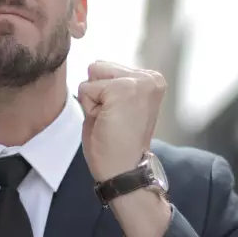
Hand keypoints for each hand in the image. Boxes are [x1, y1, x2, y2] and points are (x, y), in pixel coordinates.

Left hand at [77, 61, 165, 181]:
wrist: (123, 170)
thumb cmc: (117, 143)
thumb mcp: (116, 104)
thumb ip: (110, 83)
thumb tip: (93, 65)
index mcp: (151, 79)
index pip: (106, 68)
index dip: (103, 95)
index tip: (119, 117)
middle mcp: (150, 77)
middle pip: (98, 67)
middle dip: (97, 95)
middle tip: (113, 120)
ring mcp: (138, 82)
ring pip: (92, 76)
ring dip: (93, 101)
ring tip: (110, 121)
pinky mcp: (122, 90)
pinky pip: (86, 89)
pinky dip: (89, 108)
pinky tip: (107, 123)